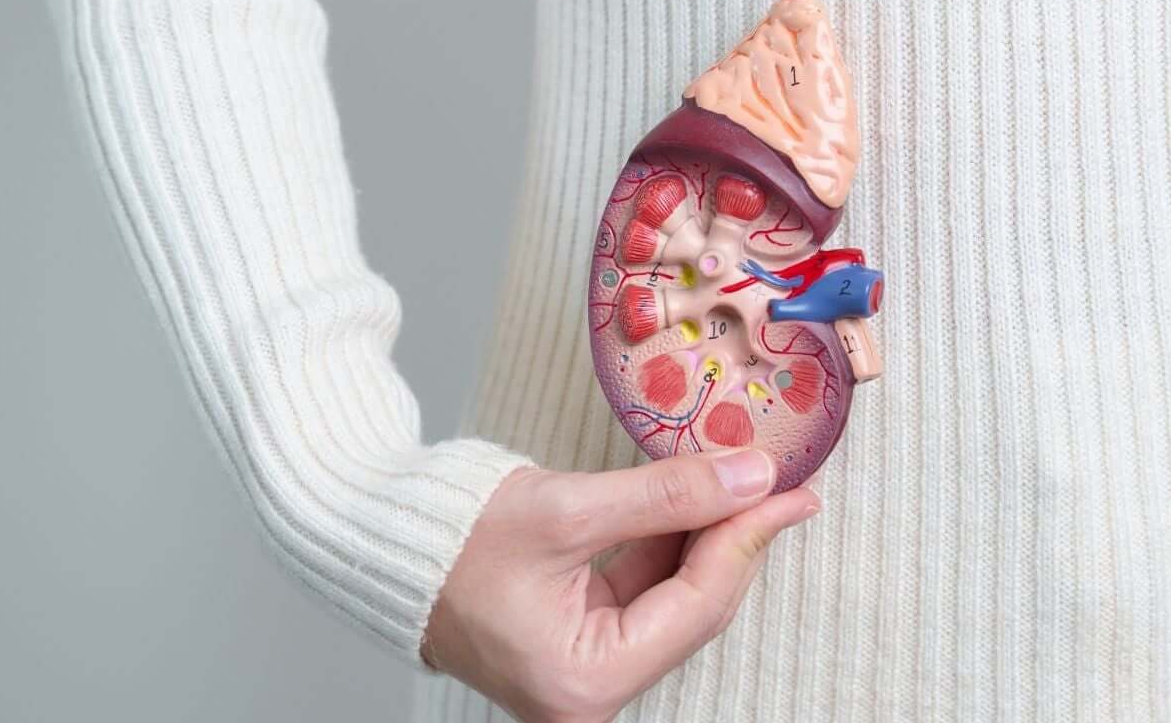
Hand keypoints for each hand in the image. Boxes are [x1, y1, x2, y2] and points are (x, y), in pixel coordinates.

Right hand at [421, 450, 821, 722]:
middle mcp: (590, 692)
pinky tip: (698, 499)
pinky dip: (669, 543)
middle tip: (781, 482)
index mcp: (585, 682)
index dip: (747, 540)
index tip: (787, 489)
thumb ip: (667, 496)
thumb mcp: (567, 511)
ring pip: (673, 598)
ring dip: (707, 537)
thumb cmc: (452, 538)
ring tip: (749, 482)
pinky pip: (643, 591)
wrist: (383, 542)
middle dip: (735, 539)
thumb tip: (752, 479)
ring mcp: (584, 667)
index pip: (695, 606)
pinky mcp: (578, 637)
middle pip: (692, 609)